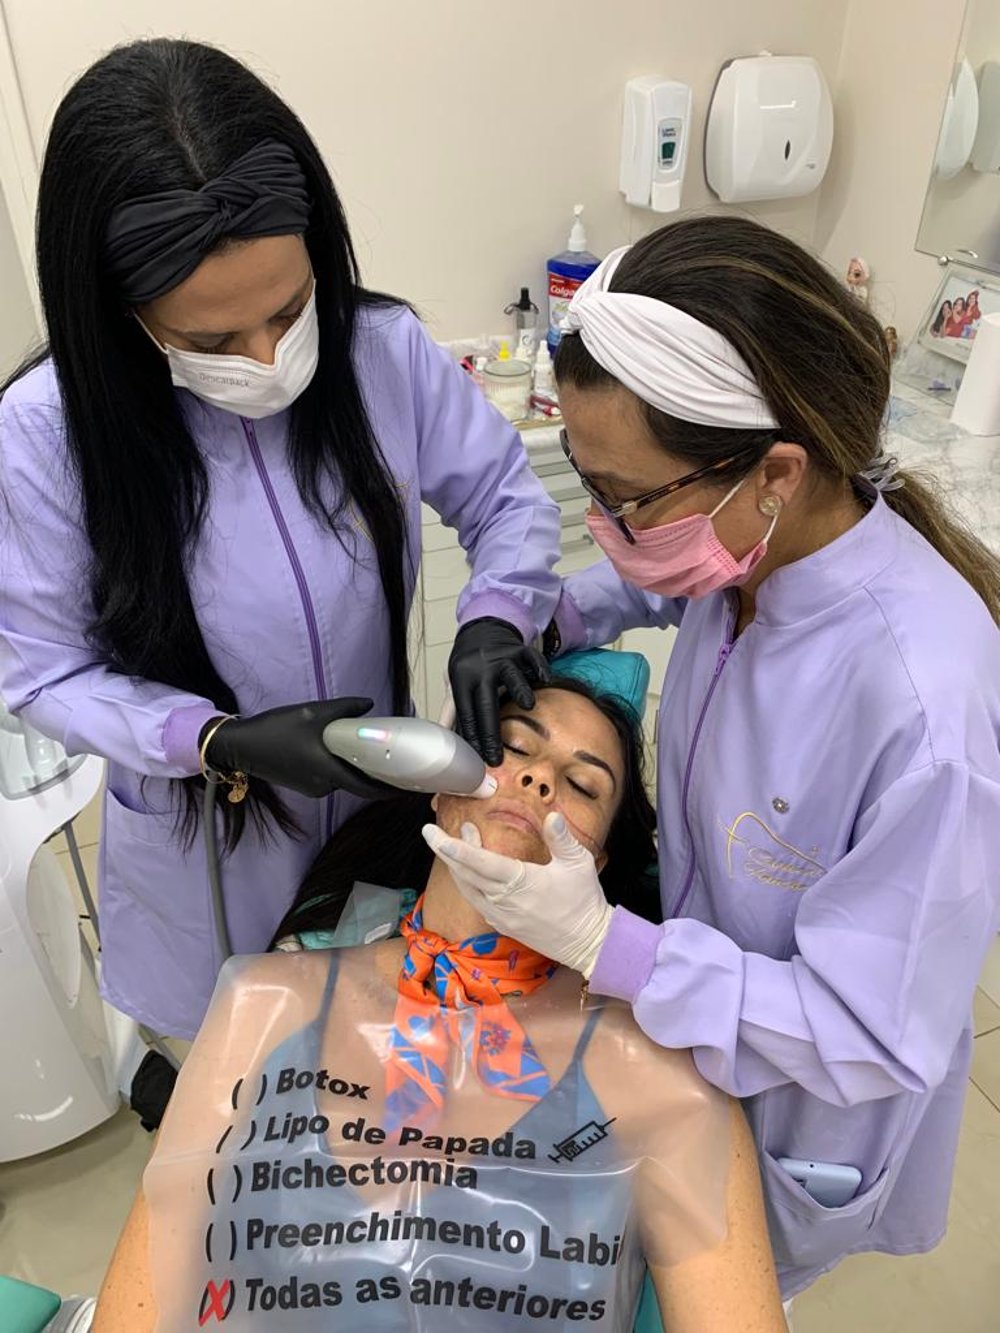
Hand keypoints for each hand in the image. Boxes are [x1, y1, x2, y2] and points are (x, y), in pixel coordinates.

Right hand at [203, 699, 396, 799]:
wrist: (242, 746)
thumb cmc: (276, 728)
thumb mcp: (312, 712)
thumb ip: (345, 709)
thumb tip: (370, 705)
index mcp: (327, 770)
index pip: (366, 788)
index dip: (389, 790)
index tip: (408, 787)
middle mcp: (323, 785)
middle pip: (357, 783)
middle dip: (376, 775)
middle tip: (396, 762)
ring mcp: (313, 788)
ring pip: (343, 779)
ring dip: (356, 768)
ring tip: (372, 751)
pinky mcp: (305, 785)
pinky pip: (331, 778)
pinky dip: (341, 768)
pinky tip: (344, 752)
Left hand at [422, 811, 612, 976]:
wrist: (588, 943)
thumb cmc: (584, 901)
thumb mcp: (578, 863)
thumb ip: (561, 838)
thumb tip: (551, 816)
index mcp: (520, 882)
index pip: (479, 862)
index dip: (453, 847)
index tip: (433, 834)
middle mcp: (504, 900)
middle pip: (465, 873)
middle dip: (446, 850)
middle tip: (434, 830)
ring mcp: (501, 915)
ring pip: (467, 888)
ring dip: (458, 865)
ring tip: (460, 841)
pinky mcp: (503, 924)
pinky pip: (476, 901)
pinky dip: (469, 882)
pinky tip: (473, 870)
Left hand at [448, 617, 549, 764]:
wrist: (482, 629)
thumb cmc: (469, 663)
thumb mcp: (455, 682)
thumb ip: (452, 711)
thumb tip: (447, 739)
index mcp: (461, 678)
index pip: (466, 712)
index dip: (471, 736)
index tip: (477, 758)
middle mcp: (481, 668)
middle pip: (486, 702)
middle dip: (490, 732)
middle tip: (495, 757)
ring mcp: (502, 657)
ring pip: (511, 674)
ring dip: (519, 689)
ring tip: (528, 705)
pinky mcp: (520, 649)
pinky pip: (532, 658)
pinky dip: (540, 668)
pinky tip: (544, 680)